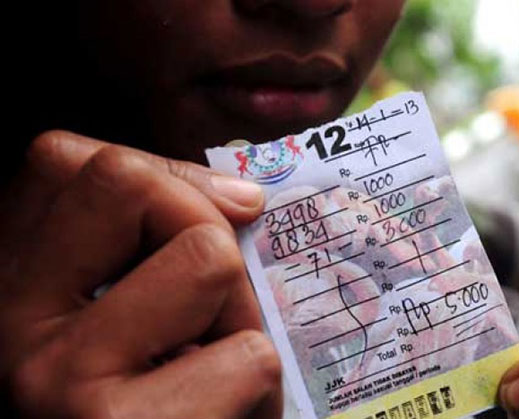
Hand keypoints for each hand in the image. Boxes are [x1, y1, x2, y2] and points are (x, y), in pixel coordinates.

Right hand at [0, 131, 280, 417]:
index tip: (211, 218)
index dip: (161, 177)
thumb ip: (159, 247)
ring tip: (215, 372)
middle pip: (128, 181)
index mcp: (10, 289)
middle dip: (206, 227)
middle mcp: (9, 329)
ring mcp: (55, 381)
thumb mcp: (137, 316)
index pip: (67, 160)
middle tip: (212, 302)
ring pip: (207, 258)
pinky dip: (259, 389)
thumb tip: (243, 195)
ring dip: (243, 316)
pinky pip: (249, 355)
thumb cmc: (160, 406)